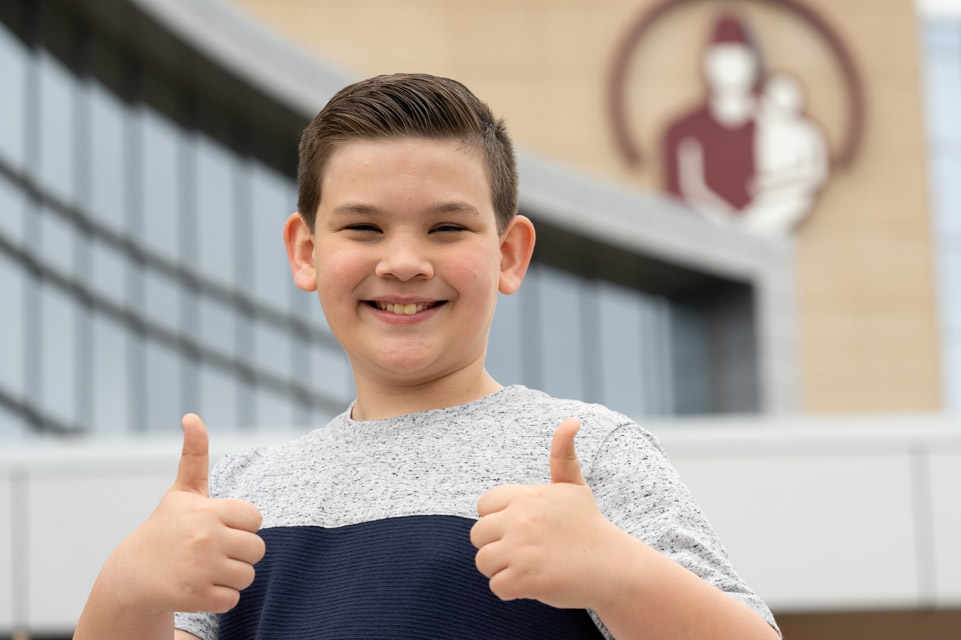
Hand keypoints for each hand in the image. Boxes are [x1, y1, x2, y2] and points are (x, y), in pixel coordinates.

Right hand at [107, 414, 264, 614]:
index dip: (240, 526)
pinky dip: (219, 597)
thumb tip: (191, 416)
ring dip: (231, 576)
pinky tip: (198, 587)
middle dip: (239, 553)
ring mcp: (201, 568)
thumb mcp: (182, 491)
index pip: (255, 519)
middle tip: (213, 552)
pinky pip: (232, 599)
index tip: (218, 527)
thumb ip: (195, 454)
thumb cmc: (167, 528)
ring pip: (247, 576)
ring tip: (205, 569)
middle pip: (257, 550)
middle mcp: (206, 537)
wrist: (133, 574)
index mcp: (209, 510)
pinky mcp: (196, 597)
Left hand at [470, 418, 620, 608]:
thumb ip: (563, 454)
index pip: (483, 506)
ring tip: (531, 566)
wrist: (613, 566)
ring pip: (484, 561)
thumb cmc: (589, 526)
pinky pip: (497, 586)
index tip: (525, 528)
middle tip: (529, 551)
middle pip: (477, 535)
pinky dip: (513, 590)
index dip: (499, 520)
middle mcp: (520, 518)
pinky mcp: (524, 578)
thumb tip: (571, 420)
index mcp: (525, 495)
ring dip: (503, 569)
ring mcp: (520, 549)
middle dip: (497, 546)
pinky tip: (536, 582)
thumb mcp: (574, 486)